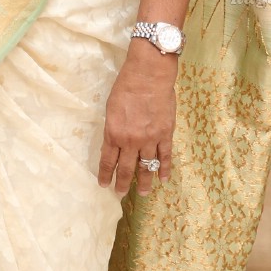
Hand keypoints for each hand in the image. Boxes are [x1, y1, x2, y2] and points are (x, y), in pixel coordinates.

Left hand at [96, 48, 176, 196]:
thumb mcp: (111, 109)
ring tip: (143, 194)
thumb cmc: (126, 87)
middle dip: (123, 183)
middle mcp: (131, 141)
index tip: (105, 185)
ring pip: (146, 167)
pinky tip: (163, 179)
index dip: (106, 175)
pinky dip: (164, 169)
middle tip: (121, 194)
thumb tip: (114, 144)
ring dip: (144, 182)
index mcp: (113, 134)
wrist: (148, 76)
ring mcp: (150, 140)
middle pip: (127, 168)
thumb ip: (113, 129)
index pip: (108, 161)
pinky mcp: (166, 135)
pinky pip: (165, 157)